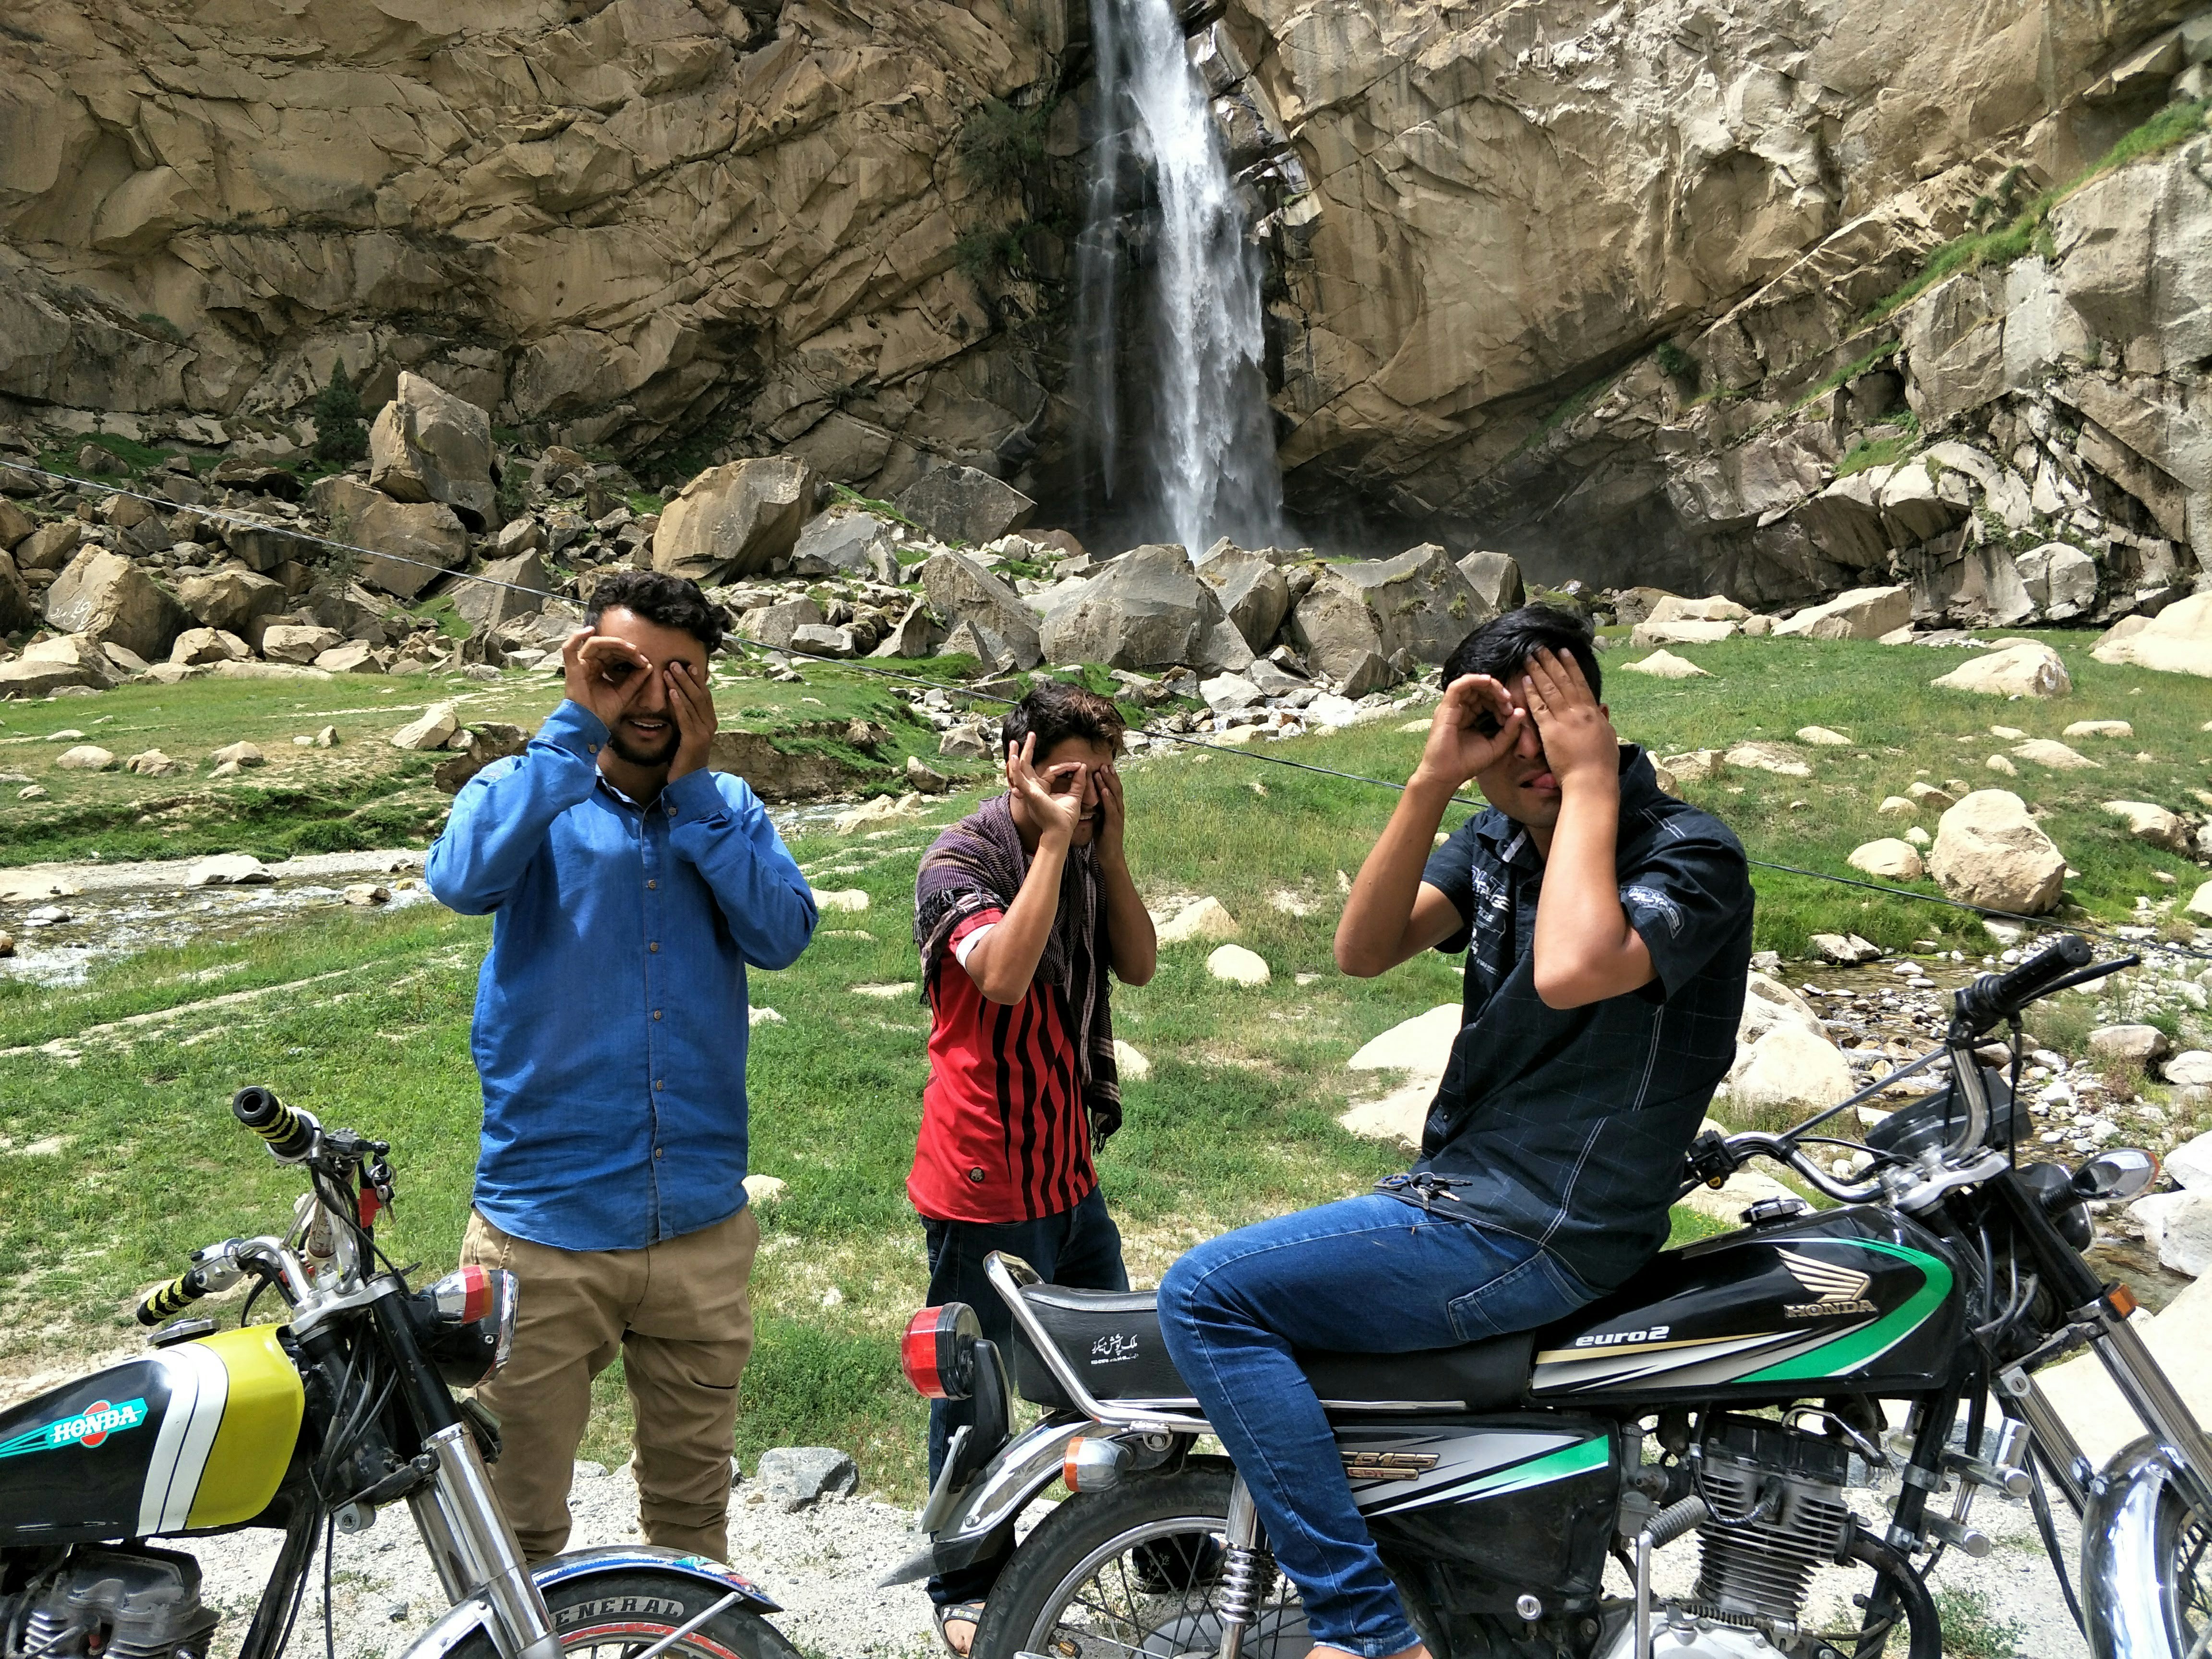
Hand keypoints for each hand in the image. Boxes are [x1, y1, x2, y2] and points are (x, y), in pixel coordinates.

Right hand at [561, 628, 653, 732]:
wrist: (590, 725)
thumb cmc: (604, 712)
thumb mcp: (625, 694)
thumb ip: (636, 680)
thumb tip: (649, 665)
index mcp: (600, 669)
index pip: (615, 654)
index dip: (630, 654)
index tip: (644, 661)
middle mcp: (589, 665)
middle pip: (607, 647)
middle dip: (624, 648)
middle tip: (638, 653)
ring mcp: (580, 665)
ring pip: (595, 644)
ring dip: (613, 643)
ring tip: (628, 647)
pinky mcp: (572, 669)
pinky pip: (569, 648)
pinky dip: (577, 637)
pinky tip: (590, 630)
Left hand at [664, 660, 717, 780]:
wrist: (688, 782)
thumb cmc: (684, 758)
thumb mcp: (686, 734)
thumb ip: (686, 718)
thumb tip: (678, 700)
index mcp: (710, 722)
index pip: (705, 696)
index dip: (697, 680)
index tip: (689, 666)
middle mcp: (710, 725)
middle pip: (700, 696)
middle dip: (687, 678)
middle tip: (676, 663)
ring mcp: (704, 733)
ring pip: (692, 703)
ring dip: (680, 686)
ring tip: (670, 671)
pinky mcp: (693, 740)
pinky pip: (686, 717)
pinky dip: (678, 704)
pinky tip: (671, 692)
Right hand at [1007, 735, 1088, 850]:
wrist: (1061, 831)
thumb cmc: (1065, 818)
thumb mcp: (1074, 796)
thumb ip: (1078, 782)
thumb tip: (1083, 767)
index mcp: (1041, 789)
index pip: (1050, 771)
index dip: (1064, 766)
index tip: (1078, 764)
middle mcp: (1032, 789)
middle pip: (1026, 766)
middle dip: (1026, 750)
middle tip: (1030, 735)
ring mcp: (1029, 791)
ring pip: (1019, 770)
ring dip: (1016, 755)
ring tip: (1015, 742)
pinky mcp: (1029, 794)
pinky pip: (1019, 779)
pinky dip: (1016, 768)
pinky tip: (1015, 757)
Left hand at [1094, 759, 1127, 865]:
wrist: (1110, 855)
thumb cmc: (1104, 838)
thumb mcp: (1100, 820)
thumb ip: (1098, 810)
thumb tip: (1090, 801)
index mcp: (1114, 809)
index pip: (1113, 789)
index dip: (1110, 778)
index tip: (1105, 766)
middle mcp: (1118, 810)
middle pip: (1116, 789)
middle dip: (1110, 776)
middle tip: (1105, 764)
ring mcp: (1117, 816)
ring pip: (1114, 796)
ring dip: (1108, 783)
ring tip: (1103, 772)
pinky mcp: (1114, 824)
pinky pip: (1111, 809)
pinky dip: (1108, 799)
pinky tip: (1104, 790)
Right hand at [1413, 673, 1525, 789]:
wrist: (1447, 775)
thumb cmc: (1468, 763)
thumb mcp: (1496, 746)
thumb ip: (1510, 731)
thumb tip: (1520, 711)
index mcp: (1470, 717)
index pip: (1487, 699)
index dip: (1502, 702)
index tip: (1513, 713)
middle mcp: (1460, 709)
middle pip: (1481, 690)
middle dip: (1499, 693)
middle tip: (1509, 703)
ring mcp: (1452, 707)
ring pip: (1471, 684)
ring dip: (1490, 686)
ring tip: (1503, 697)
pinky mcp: (1446, 707)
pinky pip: (1458, 686)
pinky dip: (1474, 680)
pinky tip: (1488, 682)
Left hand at [1521, 648, 1617, 786]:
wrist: (1592, 780)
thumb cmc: (1602, 764)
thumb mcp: (1608, 737)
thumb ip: (1603, 721)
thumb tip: (1603, 708)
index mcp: (1592, 712)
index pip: (1580, 683)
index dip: (1571, 666)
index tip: (1564, 652)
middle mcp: (1579, 711)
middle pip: (1563, 681)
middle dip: (1551, 662)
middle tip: (1541, 648)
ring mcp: (1564, 720)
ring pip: (1549, 690)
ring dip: (1538, 671)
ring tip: (1530, 657)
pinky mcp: (1550, 731)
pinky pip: (1539, 708)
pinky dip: (1532, 693)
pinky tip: (1525, 681)